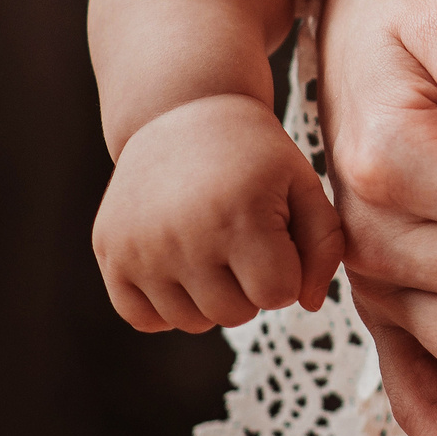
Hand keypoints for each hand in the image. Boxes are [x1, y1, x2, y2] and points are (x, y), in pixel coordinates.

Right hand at [93, 92, 343, 331]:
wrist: (183, 113)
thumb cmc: (255, 156)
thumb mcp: (304, 184)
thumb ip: (326, 245)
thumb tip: (309, 305)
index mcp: (241, 214)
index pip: (279, 295)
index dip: (286, 271)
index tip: (278, 238)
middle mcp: (185, 235)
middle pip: (236, 315)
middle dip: (251, 286)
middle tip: (244, 242)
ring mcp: (141, 247)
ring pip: (192, 322)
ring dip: (211, 297)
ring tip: (214, 249)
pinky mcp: (110, 252)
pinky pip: (144, 319)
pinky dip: (167, 306)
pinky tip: (180, 267)